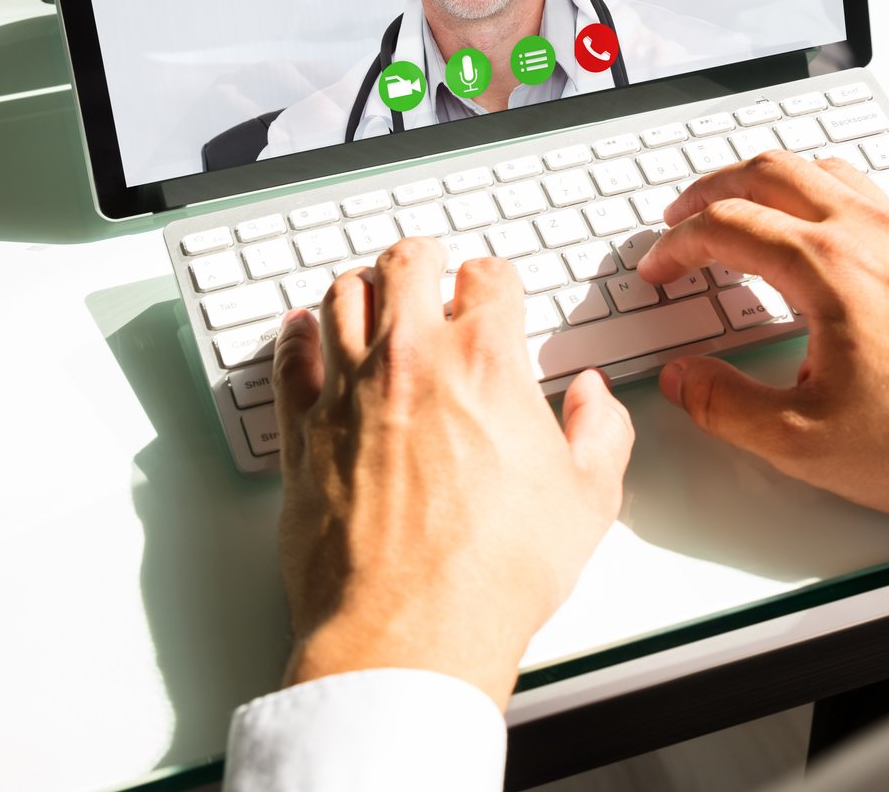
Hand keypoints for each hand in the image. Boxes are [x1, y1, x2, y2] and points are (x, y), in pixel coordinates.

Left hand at [271, 240, 633, 706]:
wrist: (412, 631)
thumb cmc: (494, 573)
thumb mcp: (588, 500)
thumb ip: (600, 432)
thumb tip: (593, 401)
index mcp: (486, 362)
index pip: (489, 277)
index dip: (497, 279)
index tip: (496, 290)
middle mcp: (411, 361)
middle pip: (405, 265)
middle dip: (424, 258)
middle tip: (430, 264)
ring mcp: (347, 393)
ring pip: (340, 298)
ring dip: (361, 285)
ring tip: (371, 290)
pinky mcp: (301, 435)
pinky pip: (289, 362)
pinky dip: (296, 338)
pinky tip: (301, 333)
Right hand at [635, 151, 888, 529]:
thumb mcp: (806, 443)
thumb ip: (726, 406)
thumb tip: (682, 379)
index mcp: (830, 268)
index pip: (727, 226)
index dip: (676, 246)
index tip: (658, 272)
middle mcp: (871, 233)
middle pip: (769, 171)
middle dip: (711, 189)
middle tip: (679, 221)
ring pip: (821, 169)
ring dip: (766, 181)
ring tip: (739, 213)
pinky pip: (863, 191)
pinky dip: (817, 193)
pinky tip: (816, 235)